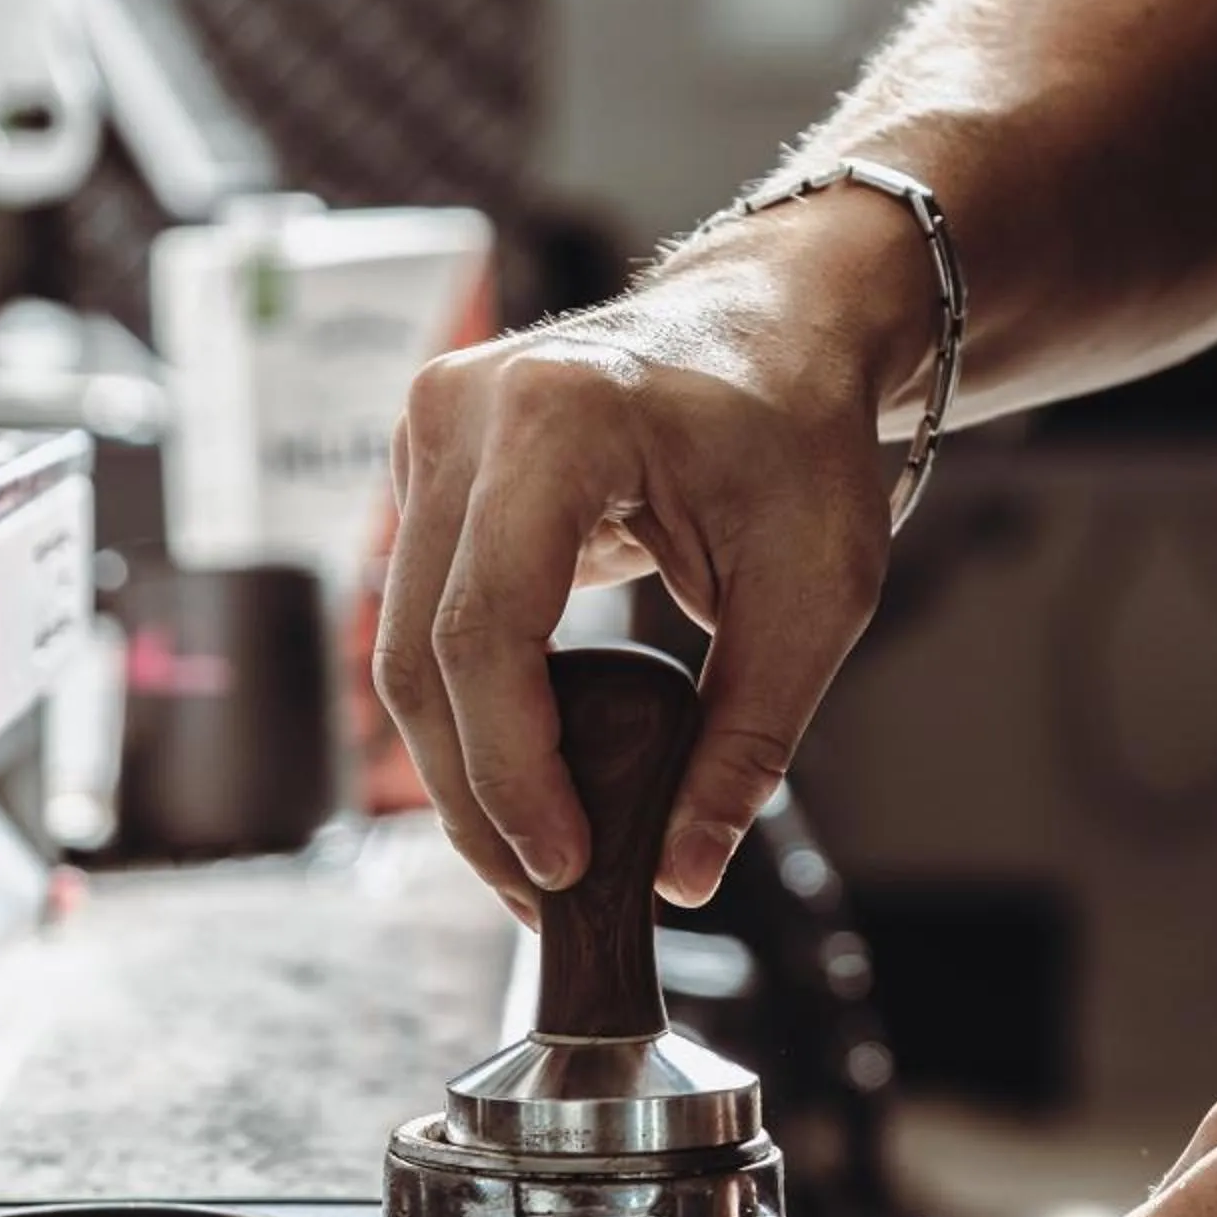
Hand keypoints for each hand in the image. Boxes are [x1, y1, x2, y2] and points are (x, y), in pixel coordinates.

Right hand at [373, 194, 931, 918]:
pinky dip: (464, 704)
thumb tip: (680, 873)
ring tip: (533, 853)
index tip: (566, 865)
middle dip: (477, 793)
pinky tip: (520, 772)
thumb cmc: (801, 437)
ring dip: (459, 763)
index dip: (513, 769)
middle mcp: (463, 407)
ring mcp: (429, 425)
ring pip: (403, 642)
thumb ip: (747, 737)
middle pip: (424, 650)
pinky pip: (418, 609)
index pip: (487, 630)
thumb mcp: (813, 594)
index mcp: (558, 417)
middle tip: (544, 892)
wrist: (775, 324)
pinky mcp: (424, 458)